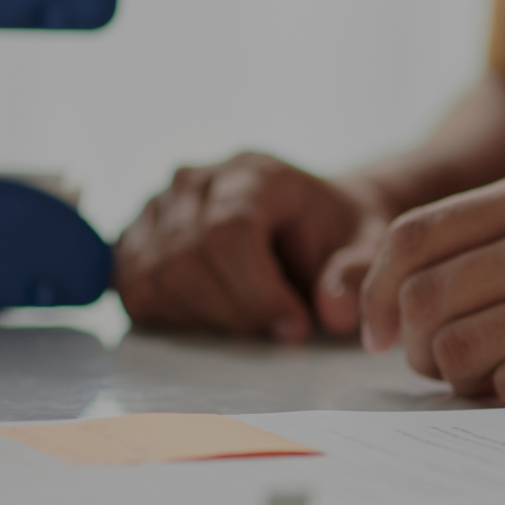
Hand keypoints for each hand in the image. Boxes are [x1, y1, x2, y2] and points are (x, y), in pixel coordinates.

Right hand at [116, 153, 388, 340]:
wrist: (311, 217)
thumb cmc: (338, 232)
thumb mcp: (368, 246)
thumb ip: (357, 274)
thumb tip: (333, 314)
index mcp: (254, 173)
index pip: (228, 232)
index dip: (258, 293)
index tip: (296, 327)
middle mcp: (194, 181)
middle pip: (184, 261)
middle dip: (235, 313)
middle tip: (278, 331)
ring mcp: (157, 208)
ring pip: (153, 280)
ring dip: (205, 320)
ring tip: (252, 321)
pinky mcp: (136, 239)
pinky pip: (135, 292)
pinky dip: (175, 318)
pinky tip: (219, 315)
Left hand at [359, 167, 504, 402]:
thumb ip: (472, 242)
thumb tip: (339, 288)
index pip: (414, 237)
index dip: (373, 293)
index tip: (375, 332)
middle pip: (426, 301)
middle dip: (415, 347)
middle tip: (435, 362)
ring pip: (460, 351)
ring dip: (457, 378)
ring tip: (480, 376)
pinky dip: (502, 395)